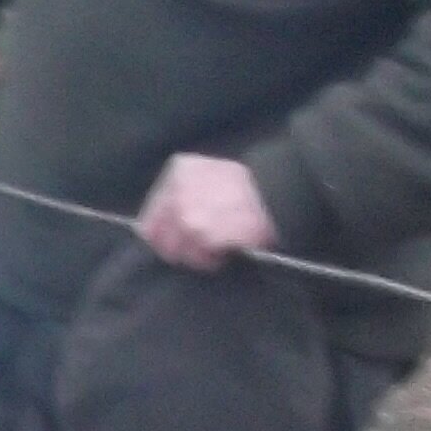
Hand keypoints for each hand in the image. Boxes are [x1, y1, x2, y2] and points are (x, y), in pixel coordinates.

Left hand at [135, 151, 275, 269]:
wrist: (279, 190)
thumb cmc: (248, 188)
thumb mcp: (211, 177)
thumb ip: (184, 195)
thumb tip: (161, 228)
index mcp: (179, 171)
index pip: (151, 218)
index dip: (164, 238)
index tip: (178, 246)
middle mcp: (177, 190)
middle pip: (161, 239)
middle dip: (181, 249)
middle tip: (203, 248)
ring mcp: (187, 212)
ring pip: (180, 251)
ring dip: (199, 256)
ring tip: (219, 247)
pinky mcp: (202, 231)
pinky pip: (201, 257)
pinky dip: (212, 259)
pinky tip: (227, 249)